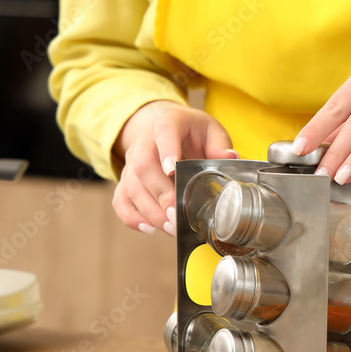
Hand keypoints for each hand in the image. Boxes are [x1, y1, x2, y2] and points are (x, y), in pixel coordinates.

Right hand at [112, 100, 236, 235]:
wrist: (157, 125)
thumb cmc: (189, 130)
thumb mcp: (210, 129)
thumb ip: (219, 144)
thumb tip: (229, 158)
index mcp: (167, 123)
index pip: (164, 133)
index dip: (166, 150)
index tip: (172, 169)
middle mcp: (144, 143)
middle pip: (143, 167)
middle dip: (160, 194)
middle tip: (177, 214)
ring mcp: (131, 162)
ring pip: (131, 187)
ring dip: (150, 211)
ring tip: (170, 227)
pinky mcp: (126, 180)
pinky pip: (120, 200)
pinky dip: (132, 217)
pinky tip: (150, 228)